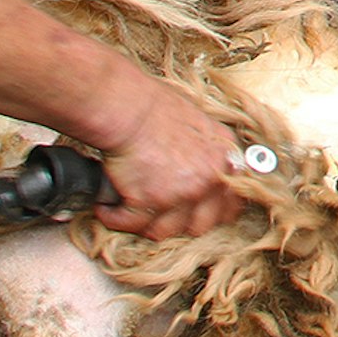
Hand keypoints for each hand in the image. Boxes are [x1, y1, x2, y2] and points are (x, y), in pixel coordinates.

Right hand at [89, 73, 243, 240]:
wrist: (128, 106)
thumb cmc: (155, 105)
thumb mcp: (198, 122)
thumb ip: (207, 152)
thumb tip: (201, 168)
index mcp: (225, 157)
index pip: (230, 205)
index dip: (210, 213)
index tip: (195, 214)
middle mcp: (210, 178)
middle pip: (200, 226)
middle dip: (178, 222)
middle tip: (158, 212)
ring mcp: (183, 193)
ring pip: (164, 231)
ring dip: (144, 222)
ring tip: (128, 209)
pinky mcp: (150, 202)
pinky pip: (131, 224)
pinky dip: (115, 218)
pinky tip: (106, 208)